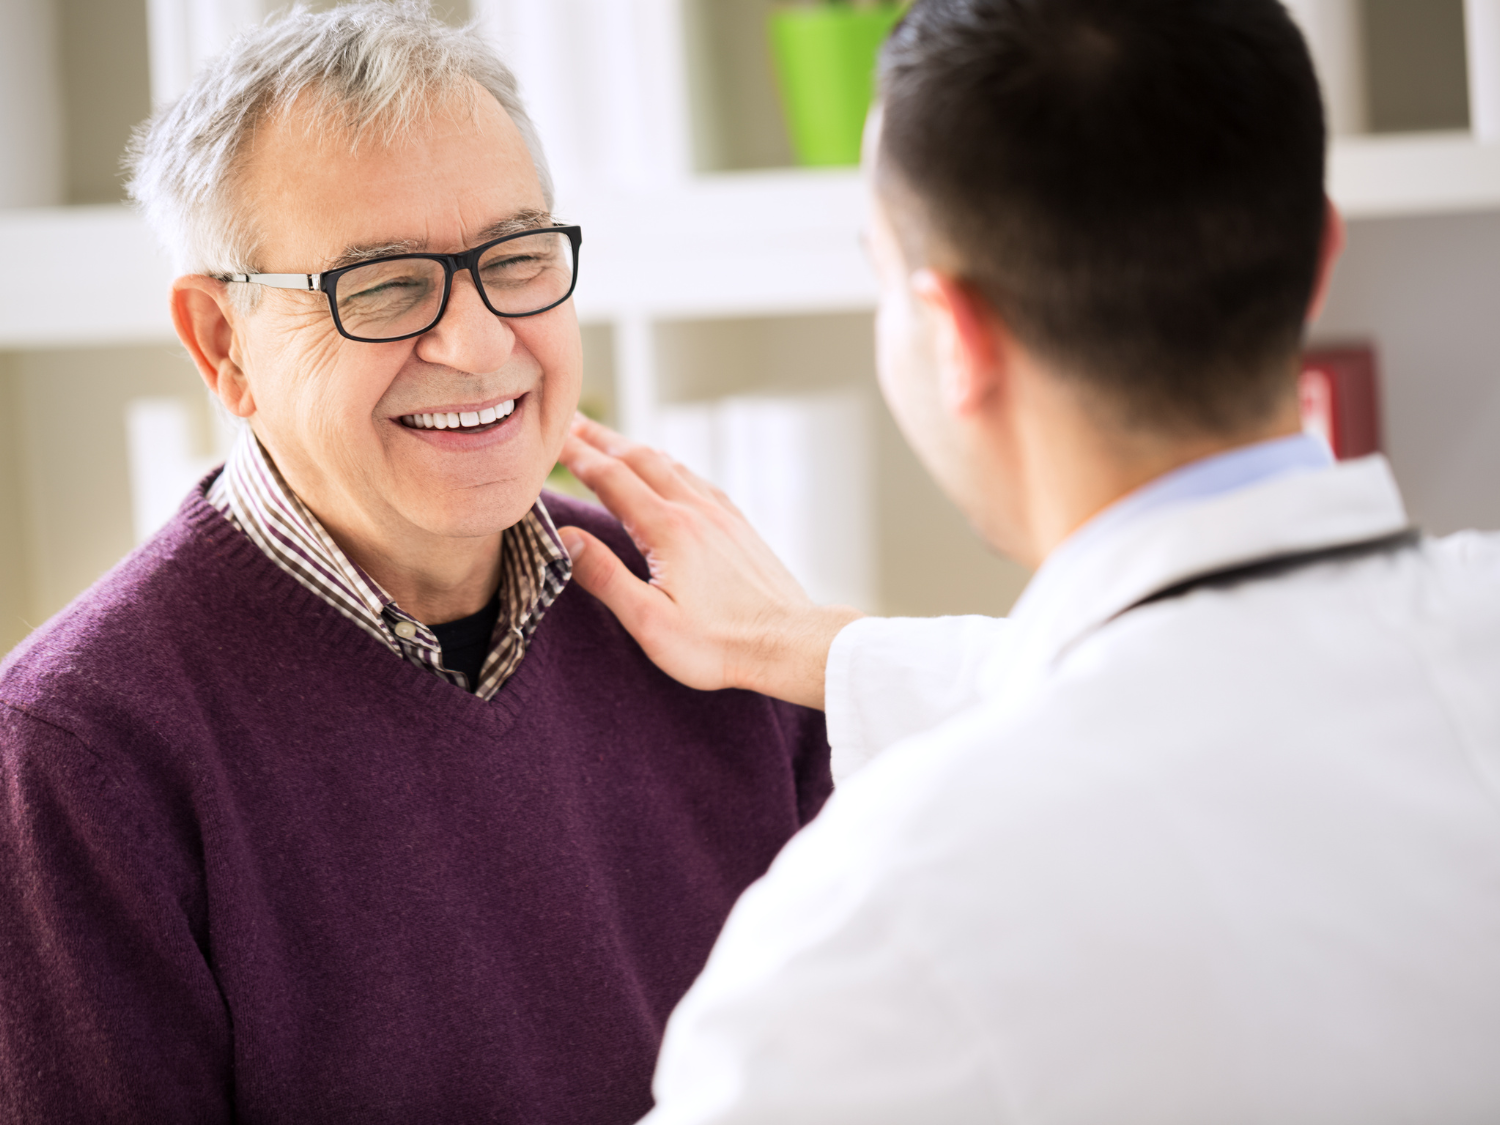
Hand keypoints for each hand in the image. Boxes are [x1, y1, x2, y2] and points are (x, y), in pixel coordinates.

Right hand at [557, 415, 862, 708]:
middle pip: (638, 459)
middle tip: (570, 423)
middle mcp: (694, 509)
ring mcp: (720, 514)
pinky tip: (668, 471)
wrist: (789, 643)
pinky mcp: (738, 525)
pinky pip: (696, 480)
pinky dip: (669, 465)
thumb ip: (604, 576)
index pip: (609, 477)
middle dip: (600, 438)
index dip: (576, 455)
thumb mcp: (650, 622)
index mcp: (667, 529)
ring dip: (634, 448)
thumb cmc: (719, 645)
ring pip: (670, 465)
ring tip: (609, 441)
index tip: (550, 437)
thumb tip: (565, 537)